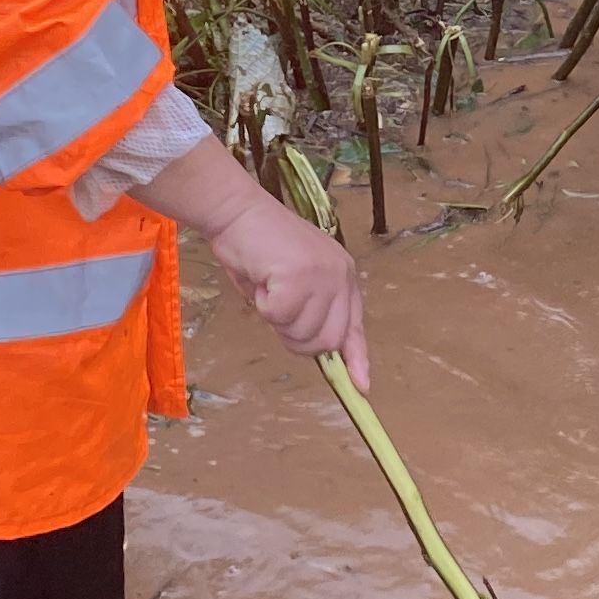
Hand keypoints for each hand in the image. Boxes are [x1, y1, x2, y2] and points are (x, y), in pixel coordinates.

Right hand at [206, 193, 370, 382]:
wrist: (238, 213)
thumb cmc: (259, 249)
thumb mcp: (294, 284)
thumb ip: (311, 312)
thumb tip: (321, 354)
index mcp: (343, 276)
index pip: (354, 326)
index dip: (356, 358)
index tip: (360, 385)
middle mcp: (339, 275)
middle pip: (327, 340)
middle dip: (297, 339)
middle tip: (276, 311)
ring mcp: (322, 275)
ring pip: (302, 333)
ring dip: (277, 320)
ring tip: (268, 288)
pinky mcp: (299, 276)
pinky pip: (278, 317)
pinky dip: (262, 306)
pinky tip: (261, 281)